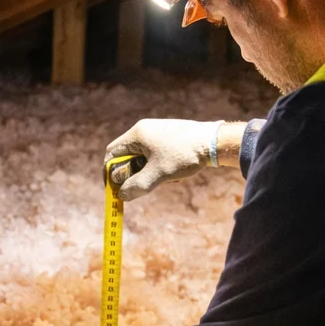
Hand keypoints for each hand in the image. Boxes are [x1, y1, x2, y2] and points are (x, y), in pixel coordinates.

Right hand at [105, 119, 222, 199]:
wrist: (214, 142)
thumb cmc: (184, 156)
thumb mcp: (158, 174)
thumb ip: (138, 185)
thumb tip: (121, 196)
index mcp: (137, 134)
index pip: (112, 153)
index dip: (110, 172)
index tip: (116, 187)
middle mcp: (144, 130)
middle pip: (127, 155)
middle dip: (134, 173)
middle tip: (144, 185)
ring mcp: (157, 132)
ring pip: (142, 157)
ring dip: (149, 172)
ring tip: (166, 177)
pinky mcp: (168, 136)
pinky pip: (155, 154)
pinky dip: (160, 166)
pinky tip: (176, 172)